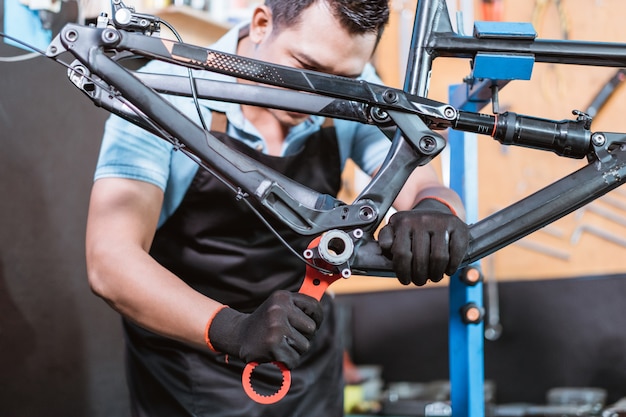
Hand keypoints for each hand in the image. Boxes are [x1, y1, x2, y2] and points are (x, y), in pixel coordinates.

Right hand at [208, 290, 323, 368]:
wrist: (239, 336)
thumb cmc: (267, 321)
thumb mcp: (280, 306)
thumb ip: (301, 305)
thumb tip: (332, 295)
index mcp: (282, 297)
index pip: (314, 306)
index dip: (318, 317)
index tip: (314, 323)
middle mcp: (279, 310)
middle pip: (312, 328)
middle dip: (304, 335)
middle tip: (288, 335)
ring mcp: (276, 328)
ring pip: (305, 345)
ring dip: (295, 349)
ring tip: (280, 342)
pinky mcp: (273, 346)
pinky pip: (295, 359)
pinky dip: (288, 360)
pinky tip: (276, 353)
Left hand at [378, 198, 468, 285]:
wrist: (435, 212)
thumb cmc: (412, 229)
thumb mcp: (394, 230)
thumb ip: (385, 239)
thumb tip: (386, 247)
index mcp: (403, 222)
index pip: (402, 254)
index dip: (403, 272)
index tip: (405, 280)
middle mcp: (422, 219)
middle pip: (421, 259)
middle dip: (420, 277)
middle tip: (420, 281)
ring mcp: (441, 221)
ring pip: (439, 258)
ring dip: (436, 275)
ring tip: (433, 276)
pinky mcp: (458, 226)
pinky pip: (456, 253)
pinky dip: (452, 267)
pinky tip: (447, 270)